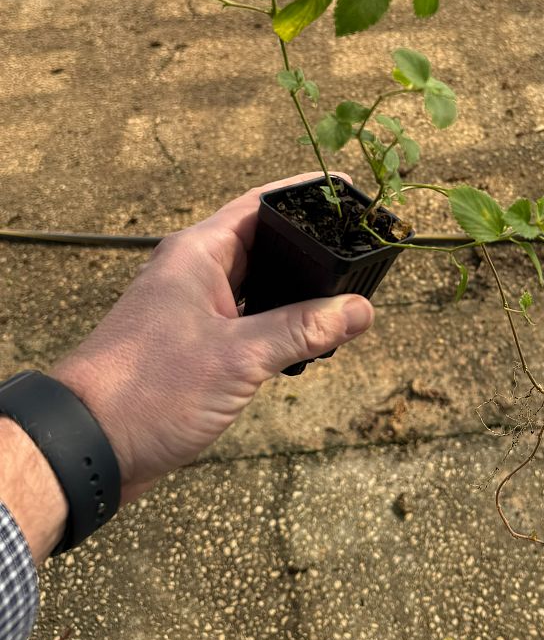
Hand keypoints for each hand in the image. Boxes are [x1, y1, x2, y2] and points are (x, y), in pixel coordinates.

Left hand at [50, 173, 373, 504]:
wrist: (86, 447)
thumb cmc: (149, 389)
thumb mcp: (239, 356)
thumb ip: (302, 329)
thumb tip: (361, 309)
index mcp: (199, 253)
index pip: (262, 206)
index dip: (307, 197)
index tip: (349, 192)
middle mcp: (196, 272)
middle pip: (266, 245)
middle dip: (312, 250)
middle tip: (360, 249)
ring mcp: (195, 309)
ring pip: (260, 286)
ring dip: (297, 293)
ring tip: (347, 295)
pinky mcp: (196, 345)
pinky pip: (249, 321)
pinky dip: (279, 325)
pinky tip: (309, 339)